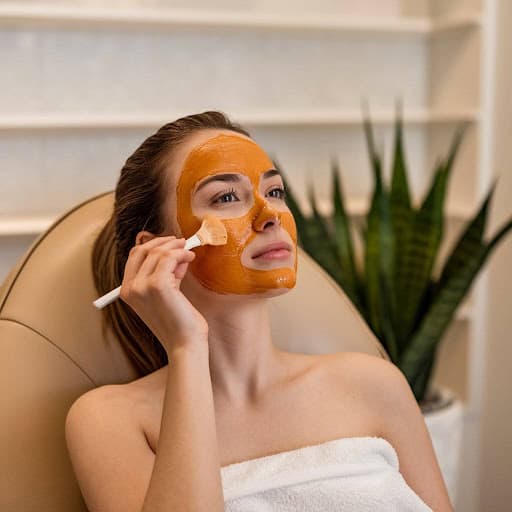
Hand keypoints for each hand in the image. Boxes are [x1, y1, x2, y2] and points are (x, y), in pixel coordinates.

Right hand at [119, 236, 208, 354]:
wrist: (184, 342)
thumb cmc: (178, 321)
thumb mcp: (166, 293)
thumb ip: (167, 273)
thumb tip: (176, 253)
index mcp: (127, 291)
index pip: (134, 256)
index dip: (152, 244)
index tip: (169, 243)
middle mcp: (131, 288)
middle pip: (143, 250)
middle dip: (163, 241)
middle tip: (181, 242)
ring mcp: (142, 286)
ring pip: (158, 252)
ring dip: (177, 248)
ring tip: (189, 253)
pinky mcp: (158, 284)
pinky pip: (170, 257)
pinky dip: (182, 253)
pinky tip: (190, 257)